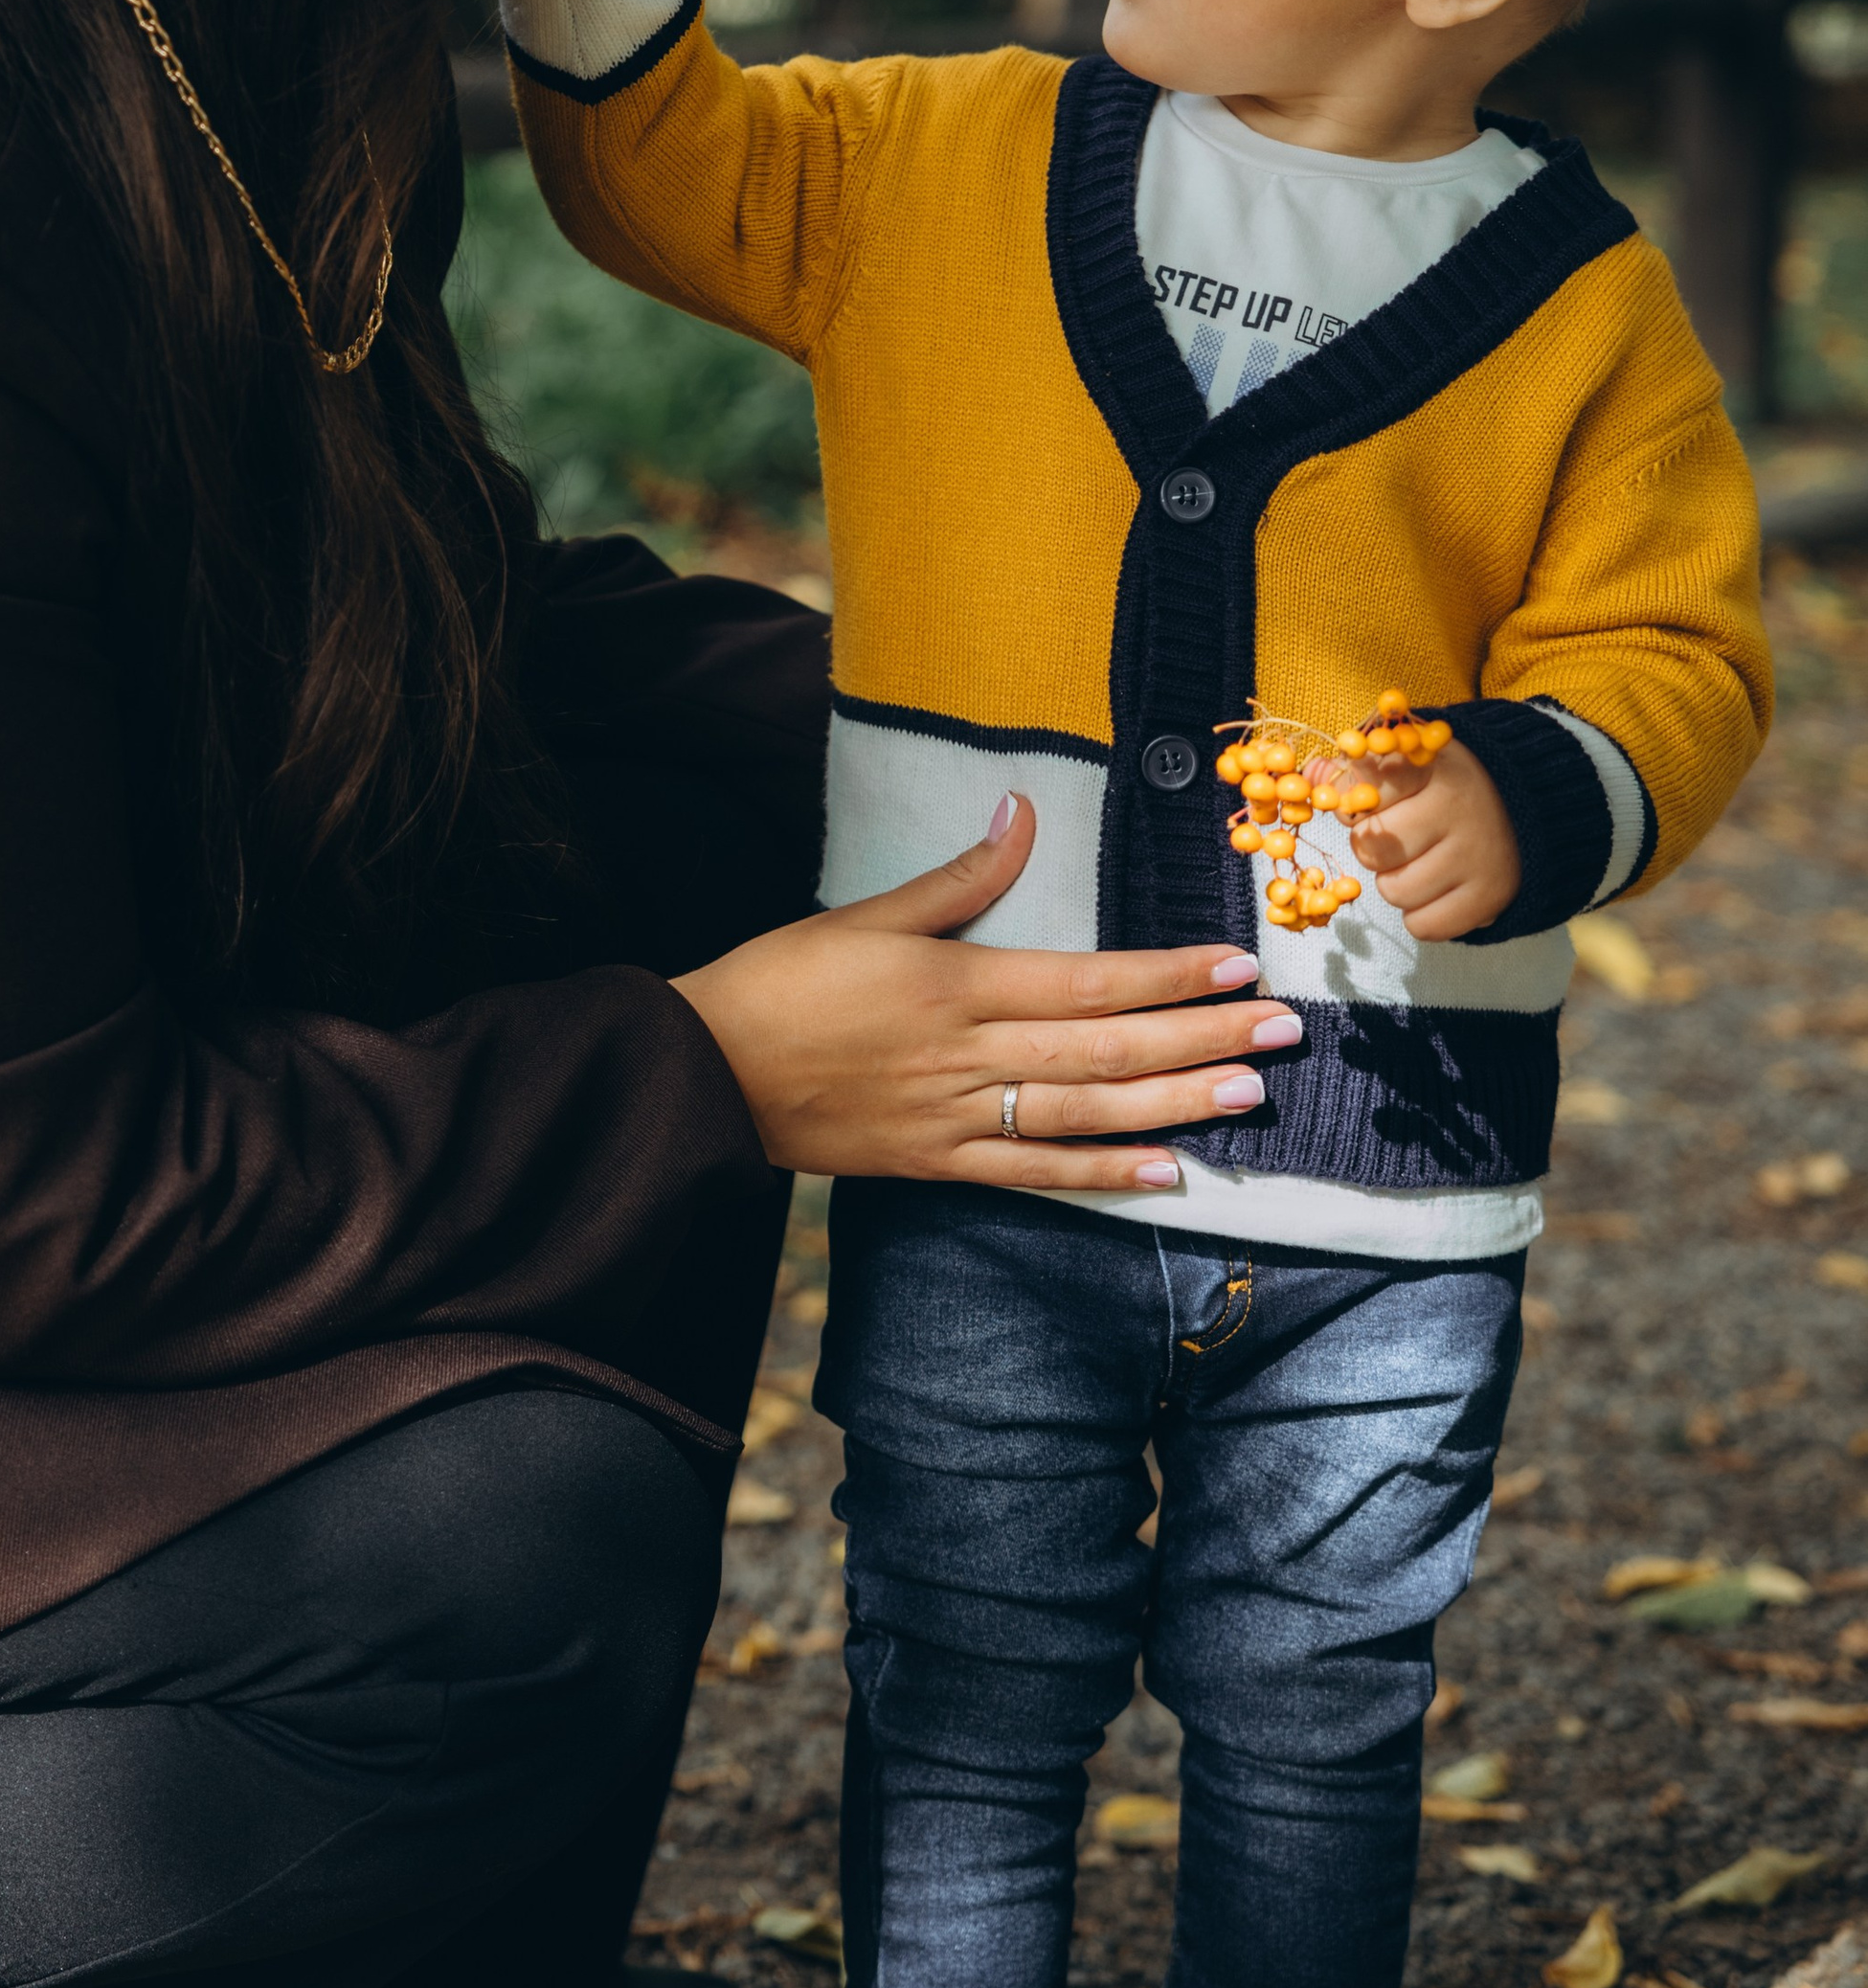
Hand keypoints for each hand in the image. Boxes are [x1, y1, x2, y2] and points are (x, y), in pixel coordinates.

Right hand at [671, 797, 1303, 1192]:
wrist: (705, 1075)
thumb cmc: (780, 982)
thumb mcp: (865, 912)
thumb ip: (956, 874)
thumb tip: (1020, 810)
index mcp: (955, 984)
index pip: (1086, 978)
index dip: (1167, 975)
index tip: (1236, 966)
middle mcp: (969, 1056)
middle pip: (1105, 1048)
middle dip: (1200, 1040)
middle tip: (1281, 1033)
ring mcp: (957, 1118)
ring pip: (1085, 1114)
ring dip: (1172, 1104)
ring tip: (1247, 1097)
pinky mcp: (937, 1164)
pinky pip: (1033, 1176)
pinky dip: (1102, 1177)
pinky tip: (1165, 1175)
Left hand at [1310, 736, 1521, 940]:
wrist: (1520, 814)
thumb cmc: (1442, 787)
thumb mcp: (1404, 762)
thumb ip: (1355, 768)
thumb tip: (1312, 777)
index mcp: (1432, 767)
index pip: (1363, 790)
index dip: (1357, 805)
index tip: (1376, 803)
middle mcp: (1459, 809)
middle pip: (1371, 849)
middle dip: (1372, 848)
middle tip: (1400, 837)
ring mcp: (1478, 856)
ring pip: (1393, 892)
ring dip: (1395, 883)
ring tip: (1421, 861)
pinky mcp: (1489, 898)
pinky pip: (1422, 926)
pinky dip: (1420, 914)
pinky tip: (1437, 887)